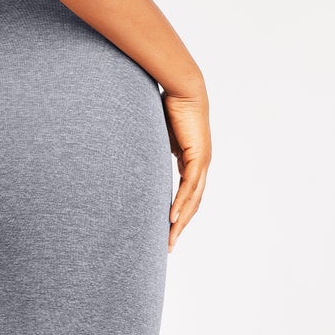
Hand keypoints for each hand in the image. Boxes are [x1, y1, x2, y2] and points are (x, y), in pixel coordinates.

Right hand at [161, 83, 210, 250]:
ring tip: (170, 239)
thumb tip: (132, 156)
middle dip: (181, 226)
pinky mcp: (199, 156)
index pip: (187, 195)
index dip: (179, 214)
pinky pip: (189, 186)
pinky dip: (181, 203)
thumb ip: (152, 150)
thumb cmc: (169, 105)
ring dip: (181, 221)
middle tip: (169, 246)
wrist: (184, 87)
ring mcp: (202, 162)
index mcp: (192, 162)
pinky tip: (172, 218)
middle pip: (193, 204)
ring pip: (193, 200)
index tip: (167, 230)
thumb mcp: (157, 135)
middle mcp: (200, 165)